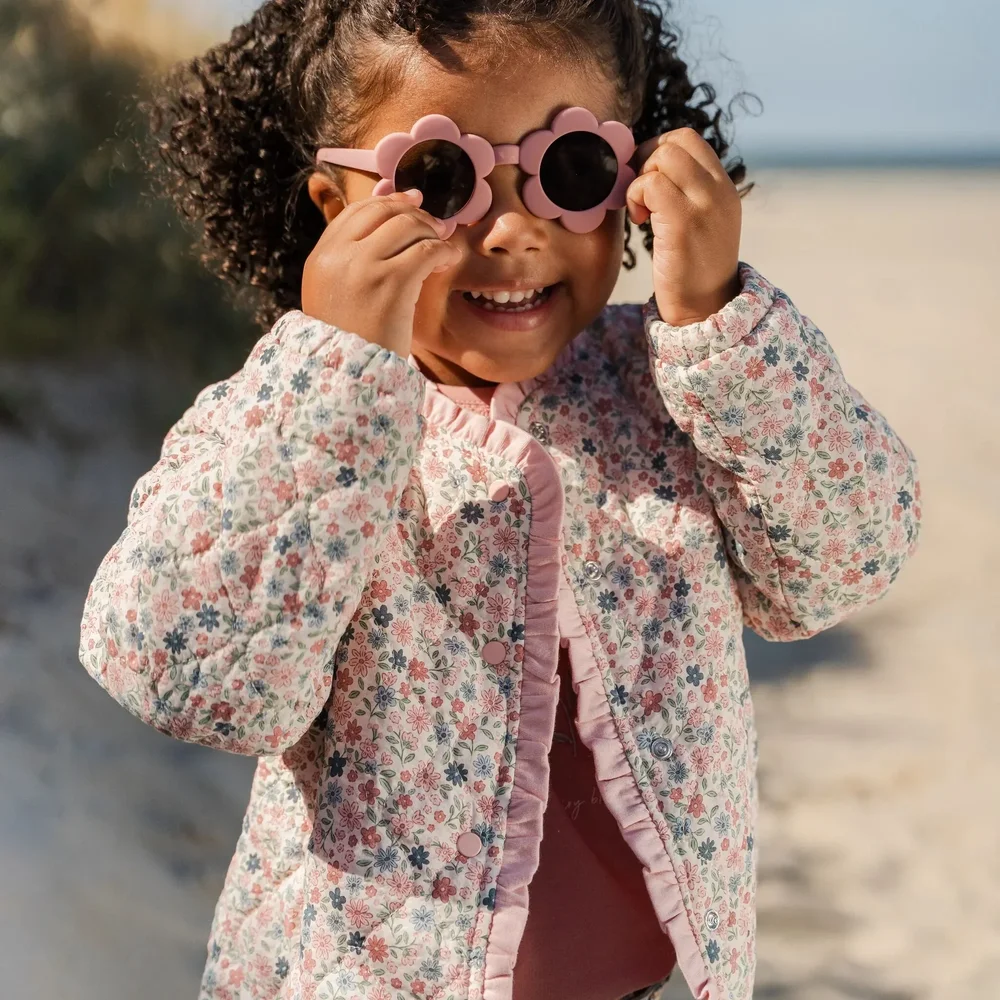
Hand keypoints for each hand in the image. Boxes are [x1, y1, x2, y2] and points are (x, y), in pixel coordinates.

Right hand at [302, 189, 460, 356]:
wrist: (348, 376)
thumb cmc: (350, 342)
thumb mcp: (334, 297)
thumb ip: (349, 264)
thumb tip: (387, 228)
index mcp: (321, 258)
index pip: (357, 212)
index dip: (388, 201)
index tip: (412, 202)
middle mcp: (338, 256)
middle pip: (383, 211)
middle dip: (414, 213)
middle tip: (435, 226)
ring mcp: (364, 266)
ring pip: (407, 225)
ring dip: (431, 231)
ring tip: (443, 248)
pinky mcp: (392, 281)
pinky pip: (427, 249)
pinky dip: (444, 250)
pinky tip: (449, 260)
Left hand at [626, 128, 741, 326]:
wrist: (705, 308)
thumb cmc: (692, 269)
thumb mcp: (700, 222)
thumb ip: (686, 192)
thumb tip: (648, 166)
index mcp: (724, 187)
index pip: (689, 140)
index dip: (658, 150)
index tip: (646, 180)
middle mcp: (719, 190)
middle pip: (676, 141)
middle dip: (646, 161)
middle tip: (639, 194)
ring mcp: (704, 205)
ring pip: (663, 157)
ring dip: (640, 179)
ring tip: (641, 210)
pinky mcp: (683, 223)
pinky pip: (650, 184)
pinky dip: (635, 196)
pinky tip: (639, 220)